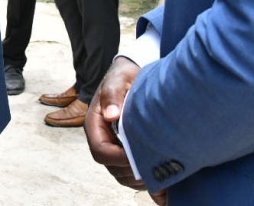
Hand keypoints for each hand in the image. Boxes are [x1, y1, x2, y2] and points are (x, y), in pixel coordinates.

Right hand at [85, 57, 146, 190]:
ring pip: (119, 173)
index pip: (100, 150)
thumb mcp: (118, 80)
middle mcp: (101, 138)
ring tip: (158, 174)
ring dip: (136, 177)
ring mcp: (111, 145)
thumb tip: (111, 115)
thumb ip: (112, 94)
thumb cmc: (123, 76)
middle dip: (130, 170)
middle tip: (155, 168)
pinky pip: (127, 172)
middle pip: (110, 166)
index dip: (119, 158)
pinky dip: (140, 177)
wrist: (130, 75)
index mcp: (95, 123)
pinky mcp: (122, 150)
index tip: (140, 157)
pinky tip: (157, 175)